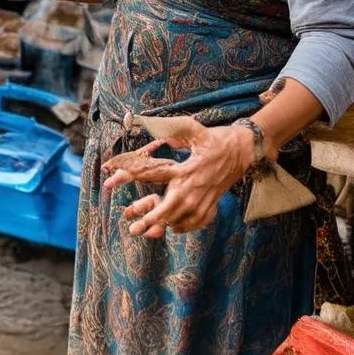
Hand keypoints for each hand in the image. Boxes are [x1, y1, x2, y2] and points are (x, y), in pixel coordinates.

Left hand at [101, 121, 254, 238]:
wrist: (244, 152)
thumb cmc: (216, 139)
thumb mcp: (194, 129)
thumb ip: (171, 128)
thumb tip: (149, 125)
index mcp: (184, 170)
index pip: (151, 175)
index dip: (127, 176)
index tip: (109, 182)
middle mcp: (192, 190)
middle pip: (165, 210)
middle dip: (147, 220)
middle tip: (132, 229)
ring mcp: (202, 202)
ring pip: (177, 221)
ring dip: (162, 224)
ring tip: (148, 229)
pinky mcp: (210, 209)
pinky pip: (192, 225)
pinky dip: (180, 226)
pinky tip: (173, 224)